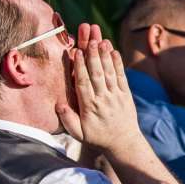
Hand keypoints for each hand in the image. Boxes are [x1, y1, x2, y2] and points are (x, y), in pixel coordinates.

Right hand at [58, 37, 143, 160]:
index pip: (83, 83)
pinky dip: (118, 64)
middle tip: (90, 40)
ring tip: (101, 40)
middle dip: (93, 57)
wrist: (123, 143)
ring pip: (109, 73)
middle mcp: (103, 99)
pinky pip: (121, 77)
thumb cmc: (97, 137)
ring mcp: (116, 96)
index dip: (79, 67)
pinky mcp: (126, 95)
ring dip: (105, 56)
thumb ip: (68, 120)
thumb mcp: (79, 134)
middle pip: (97, 74)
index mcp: (89, 107)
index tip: (76, 52)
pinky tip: (114, 51)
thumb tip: (58, 105)